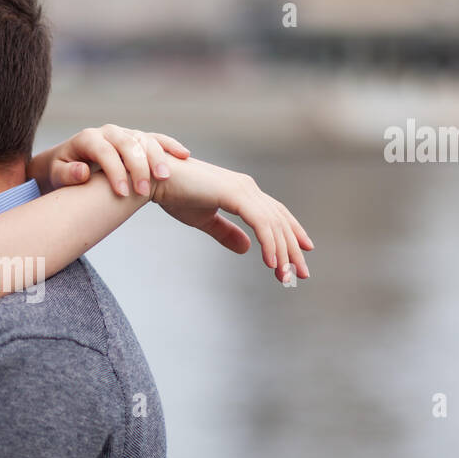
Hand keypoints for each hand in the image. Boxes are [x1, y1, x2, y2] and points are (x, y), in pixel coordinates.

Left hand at [31, 124, 189, 196]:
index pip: (104, 151)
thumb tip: (83, 171)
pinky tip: (184, 155)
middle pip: (127, 143)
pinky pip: (155, 139)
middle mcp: (108, 132)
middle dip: (137, 166)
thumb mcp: (56, 174)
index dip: (114, 171)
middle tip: (142, 190)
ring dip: (156, 157)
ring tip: (164, 177)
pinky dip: (169, 145)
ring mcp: (124, 134)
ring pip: (144, 140)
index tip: (121, 193)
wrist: (64, 161)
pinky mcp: (136, 140)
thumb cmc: (60, 171)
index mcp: (88, 138)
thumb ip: (67, 174)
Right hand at [153, 157, 314, 282]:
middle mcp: (247, 187)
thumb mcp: (204, 220)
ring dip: (283, 252)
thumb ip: (226, 233)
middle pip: (280, 221)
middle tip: (300, 274)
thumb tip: (247, 248)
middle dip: (292, 249)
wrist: (155, 182)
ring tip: (286, 276)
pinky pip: (260, 223)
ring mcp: (243, 189)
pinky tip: (272, 263)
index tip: (303, 251)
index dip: (291, 232)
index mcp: (242, 192)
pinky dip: (268, 243)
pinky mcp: (234, 194)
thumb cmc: (175, 196)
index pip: (275, 213)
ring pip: (273, 224)